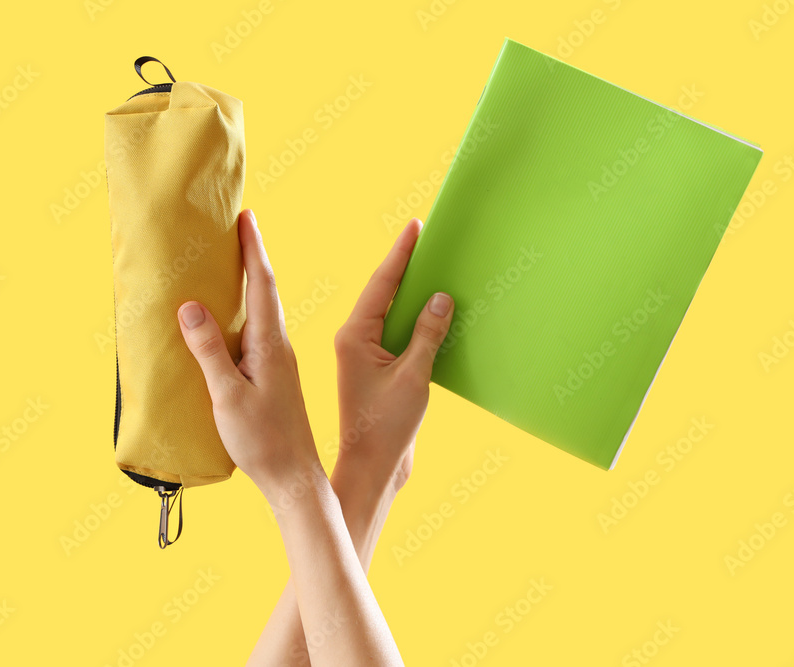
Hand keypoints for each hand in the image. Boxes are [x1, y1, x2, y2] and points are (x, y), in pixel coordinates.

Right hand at [177, 209, 320, 499]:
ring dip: (252, 282)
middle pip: (266, 291)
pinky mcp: (274, 377)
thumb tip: (190, 305)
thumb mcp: (228, 395)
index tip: (246, 217)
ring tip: (234, 262)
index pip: (262, 285)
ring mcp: (279, 362)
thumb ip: (209, 350)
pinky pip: (259, 333)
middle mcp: (279, 347)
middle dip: (252, 256)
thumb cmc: (263, 441)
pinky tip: (236, 319)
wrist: (293, 476)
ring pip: (264, 312)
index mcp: (270, 345)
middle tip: (239, 227)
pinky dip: (248, 312)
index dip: (253, 249)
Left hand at [333, 218, 454, 494]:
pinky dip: (416, 322)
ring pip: (391, 314)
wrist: (373, 469)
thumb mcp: (413, 377)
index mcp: (354, 336)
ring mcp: (365, 356)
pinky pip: (398, 336)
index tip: (414, 226)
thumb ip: (427, 335)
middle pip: (383, 293)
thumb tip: (440, 298)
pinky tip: (435, 314)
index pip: (381, 284)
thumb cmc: (385, 428)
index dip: (400, 254)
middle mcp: (355, 340)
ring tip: (433, 267)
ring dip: (412, 294)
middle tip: (425, 238)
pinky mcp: (378, 372)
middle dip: (405, 267)